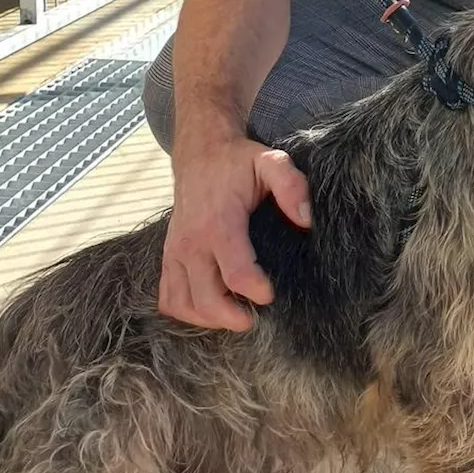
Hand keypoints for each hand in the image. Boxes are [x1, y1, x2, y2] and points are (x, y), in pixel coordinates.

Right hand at [158, 133, 311, 331]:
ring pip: (181, 304)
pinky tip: (210, 308)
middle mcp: (191, 242)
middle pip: (206, 298)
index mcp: (218, 223)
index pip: (235, 273)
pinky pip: (167, 296)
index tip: (271, 295)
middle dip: (232, 317)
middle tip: (255, 319)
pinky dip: (186, 310)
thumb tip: (306, 220)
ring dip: (207, 319)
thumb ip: (292, 186)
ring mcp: (175, 252)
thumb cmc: (238, 161)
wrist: (200, 152)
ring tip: (235, 316)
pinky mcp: (168, 256)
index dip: (256, 291)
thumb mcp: (271, 161)